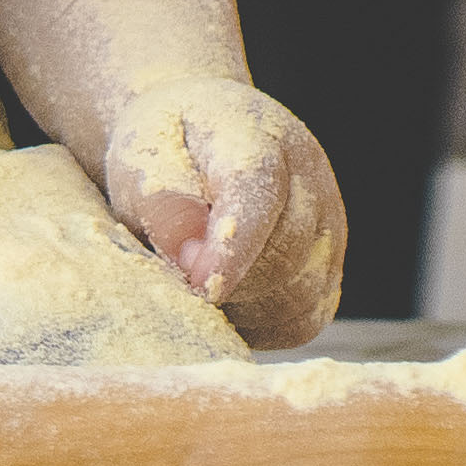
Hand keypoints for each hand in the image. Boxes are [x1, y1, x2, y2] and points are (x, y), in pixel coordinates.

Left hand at [105, 75, 346, 347]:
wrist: (189, 143)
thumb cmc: (162, 155)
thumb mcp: (138, 160)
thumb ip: (160, 203)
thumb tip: (192, 256)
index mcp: (259, 137)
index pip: (259, 197)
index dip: (231, 251)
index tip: (197, 284)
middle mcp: (308, 178)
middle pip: (285, 258)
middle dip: (228, 284)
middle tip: (180, 281)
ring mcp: (327, 224)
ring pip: (301, 297)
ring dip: (245, 310)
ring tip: (200, 286)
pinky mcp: (327, 267)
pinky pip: (305, 321)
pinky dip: (264, 327)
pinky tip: (228, 306)